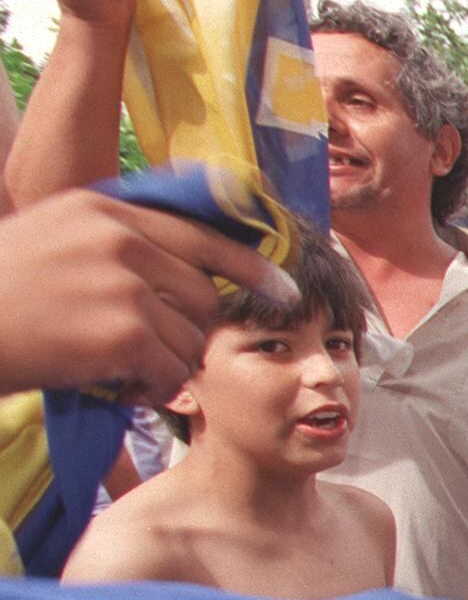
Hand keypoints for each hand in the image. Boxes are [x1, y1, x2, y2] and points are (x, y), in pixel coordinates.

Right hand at [0, 191, 296, 401]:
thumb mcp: (53, 236)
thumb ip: (112, 238)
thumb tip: (182, 259)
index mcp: (105, 211)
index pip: (201, 234)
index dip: (248, 266)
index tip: (282, 287)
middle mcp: (120, 239)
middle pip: (204, 295)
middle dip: (190, 332)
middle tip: (154, 354)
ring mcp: (122, 283)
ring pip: (191, 336)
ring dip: (167, 364)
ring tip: (121, 369)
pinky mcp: (120, 330)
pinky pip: (170, 369)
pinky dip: (151, 388)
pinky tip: (117, 386)